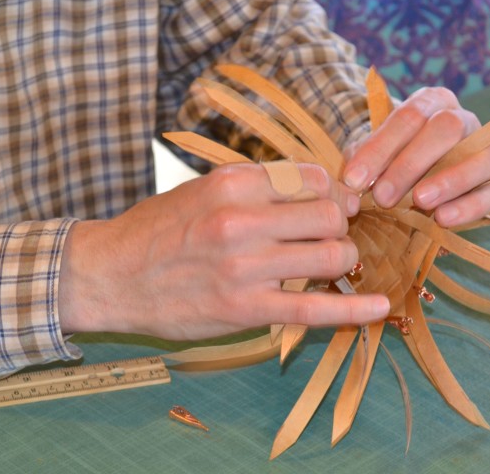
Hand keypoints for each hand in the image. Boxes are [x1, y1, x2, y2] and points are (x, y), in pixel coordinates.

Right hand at [58, 163, 388, 339]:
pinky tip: (381, 308)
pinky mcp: (245, 310)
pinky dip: (355, 310)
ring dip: (344, 260)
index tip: (334, 204)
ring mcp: (245, 267)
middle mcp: (242, 219)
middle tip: (332, 235)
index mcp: (233, 182)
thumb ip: (258, 187)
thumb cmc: (158, 230)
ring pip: (331, 256)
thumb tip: (319, 189)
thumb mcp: (203, 189)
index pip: (314, 178)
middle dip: (342, 225)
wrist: (109, 276)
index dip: (335, 192)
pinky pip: (315, 310)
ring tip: (332, 265)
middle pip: (330, 214)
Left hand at [342, 86, 489, 226]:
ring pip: (484, 156)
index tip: (355, 180)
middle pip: (448, 128)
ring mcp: (486, 150)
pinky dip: (469, 206)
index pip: (409, 116)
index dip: (380, 148)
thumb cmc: (387, 163)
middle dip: (411, 164)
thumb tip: (350, 186)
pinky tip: (442, 218)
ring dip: (450, 180)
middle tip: (382, 197)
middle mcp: (464, 119)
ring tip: (419, 201)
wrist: (410, 184)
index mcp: (432, 102)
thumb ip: (361, 165)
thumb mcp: (370, 158)